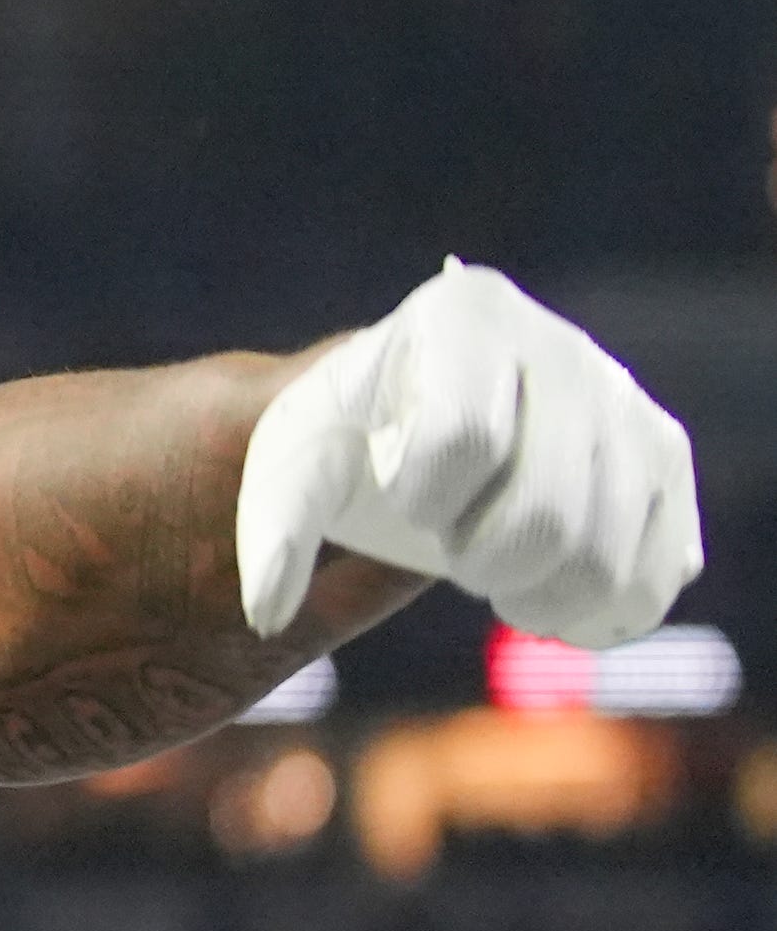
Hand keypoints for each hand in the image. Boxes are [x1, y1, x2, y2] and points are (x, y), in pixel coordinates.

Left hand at [239, 260, 696, 649]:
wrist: (421, 431)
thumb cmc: (349, 441)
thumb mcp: (291, 471)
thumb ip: (273, 534)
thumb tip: (265, 615)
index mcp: (467, 316)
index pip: (463, 438)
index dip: (423, 498)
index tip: (402, 499)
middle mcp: (564, 348)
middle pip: (547, 515)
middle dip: (480, 560)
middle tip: (451, 550)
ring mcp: (627, 403)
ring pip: (607, 556)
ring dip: (537, 597)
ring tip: (493, 575)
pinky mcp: (666, 462)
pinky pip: (661, 571)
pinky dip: (602, 615)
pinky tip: (551, 604)